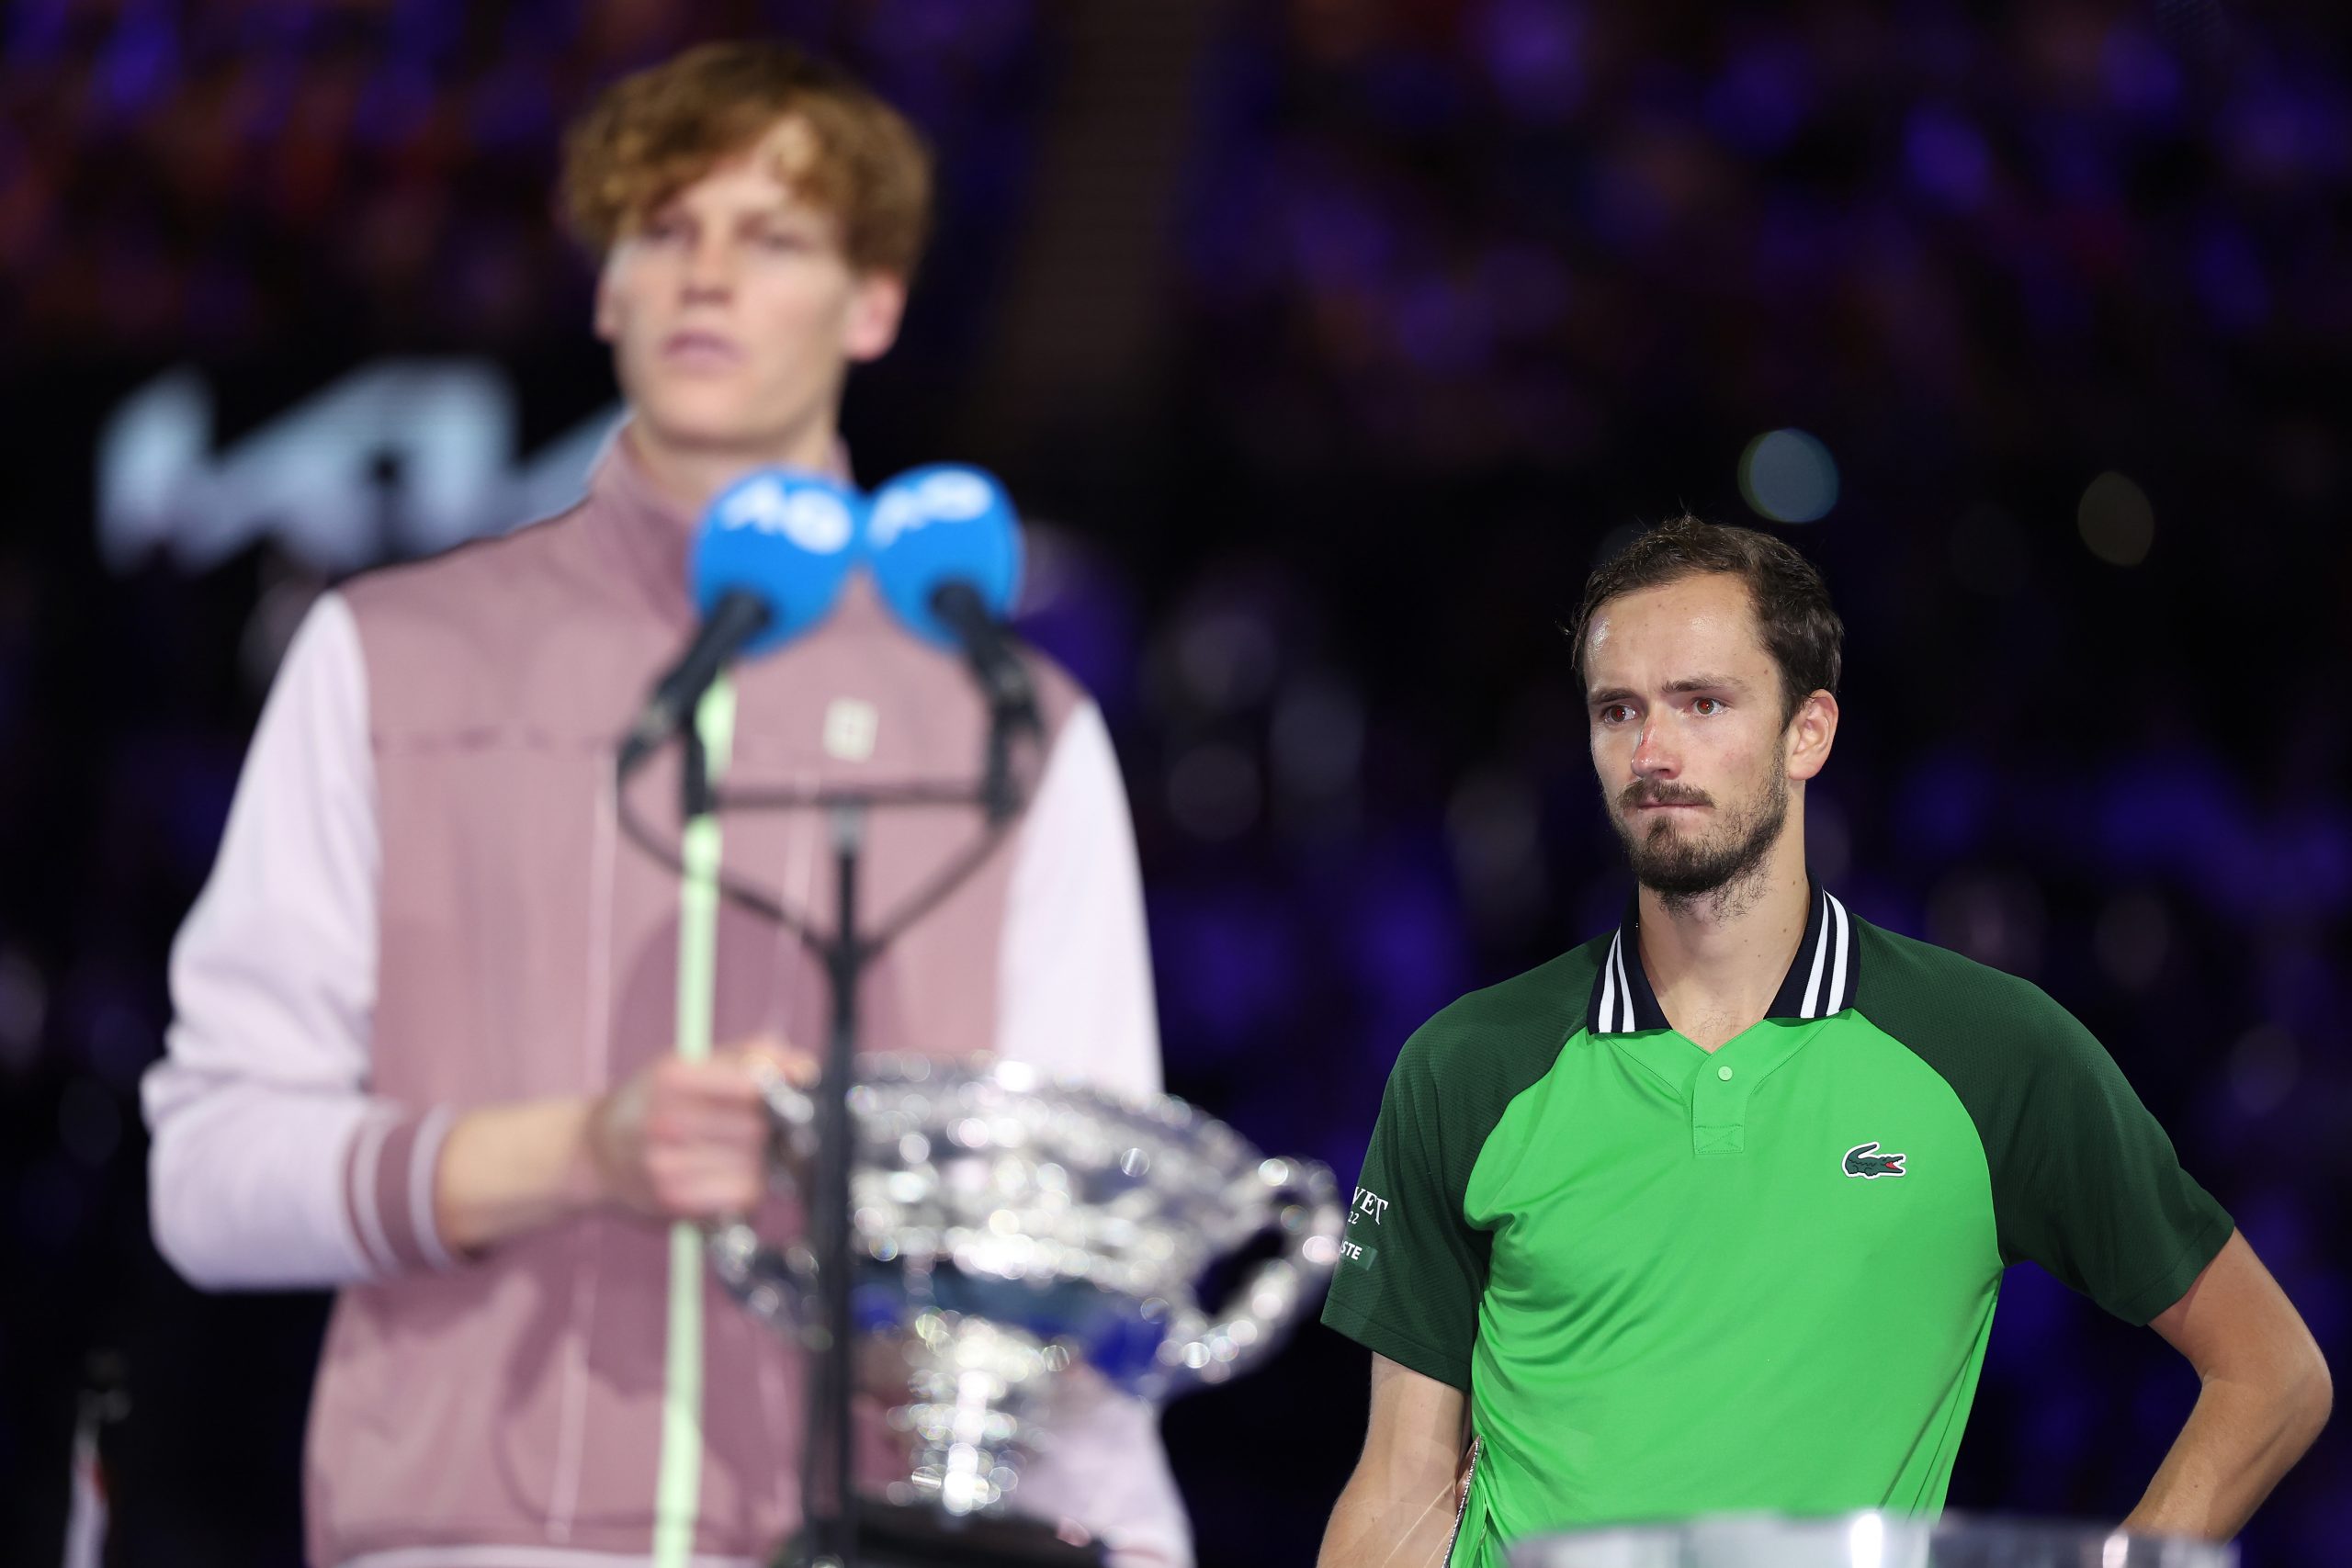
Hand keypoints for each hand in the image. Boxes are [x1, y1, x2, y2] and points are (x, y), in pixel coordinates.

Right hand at [587, 1038, 812, 1221]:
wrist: (596, 1153)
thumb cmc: (654, 1102)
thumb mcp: (692, 1063)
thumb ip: (751, 1055)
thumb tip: (805, 1068)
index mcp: (673, 1076)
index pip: (754, 1083)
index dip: (781, 1090)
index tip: (790, 1092)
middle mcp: (665, 1121)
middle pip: (758, 1127)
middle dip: (771, 1128)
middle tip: (765, 1126)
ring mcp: (666, 1165)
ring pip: (756, 1165)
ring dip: (762, 1161)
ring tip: (740, 1151)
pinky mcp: (673, 1202)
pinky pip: (742, 1196)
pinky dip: (748, 1187)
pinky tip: (730, 1175)